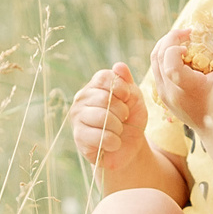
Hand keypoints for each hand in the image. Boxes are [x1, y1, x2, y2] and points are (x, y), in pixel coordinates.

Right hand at [68, 65, 148, 187]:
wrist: (128, 148)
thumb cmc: (130, 120)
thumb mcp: (135, 99)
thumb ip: (127, 82)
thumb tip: (119, 66)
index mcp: (94, 86)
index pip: (104, 77)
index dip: (121, 88)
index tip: (128, 99)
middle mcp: (82, 99)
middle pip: (105, 98)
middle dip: (122, 111)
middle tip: (124, 119)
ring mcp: (77, 117)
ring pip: (102, 117)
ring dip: (118, 127)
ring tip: (119, 131)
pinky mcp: (78, 136)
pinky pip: (100, 136)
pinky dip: (114, 141)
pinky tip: (114, 143)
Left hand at [149, 28, 212, 135]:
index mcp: (186, 88)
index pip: (169, 61)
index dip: (175, 44)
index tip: (190, 40)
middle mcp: (170, 92)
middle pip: (157, 57)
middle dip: (170, 39)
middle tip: (186, 32)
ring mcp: (165, 96)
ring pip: (154, 63)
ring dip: (166, 47)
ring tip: (182, 41)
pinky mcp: (164, 97)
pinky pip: (157, 71)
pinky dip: (165, 58)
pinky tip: (182, 56)